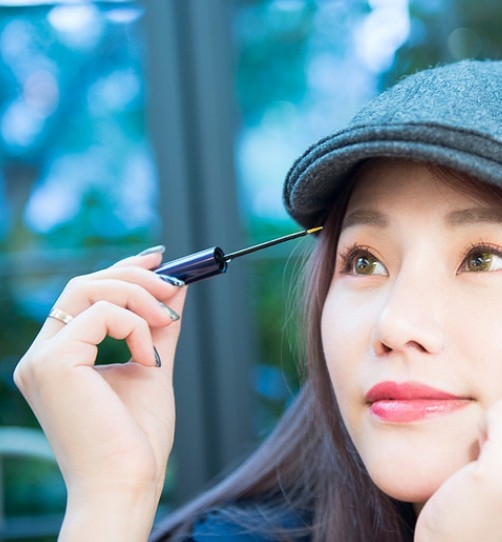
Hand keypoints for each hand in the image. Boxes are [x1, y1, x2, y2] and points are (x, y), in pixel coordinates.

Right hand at [13, 248, 186, 539]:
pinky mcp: (53, 363)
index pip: (84, 295)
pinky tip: (150, 359)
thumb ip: (159, 327)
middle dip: (136, 277)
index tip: (160, 260)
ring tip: (168, 321)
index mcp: (59, 356)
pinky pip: (101, 314)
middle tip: (175, 285)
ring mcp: (41, 359)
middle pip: (84, 284)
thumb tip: (177, 284)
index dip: (122, 270)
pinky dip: (136, 327)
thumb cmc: (137, 438)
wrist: (127, 483)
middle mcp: (41, 355)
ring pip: (89, 290)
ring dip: (140, 296)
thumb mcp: (152, 367)